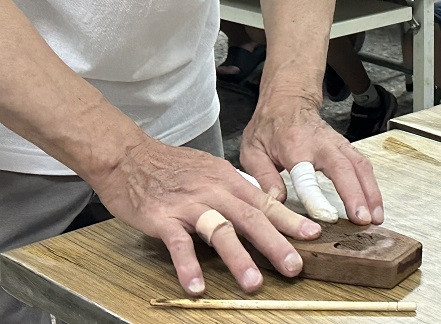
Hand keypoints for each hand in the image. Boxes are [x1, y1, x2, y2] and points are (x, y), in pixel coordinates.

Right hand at [92, 134, 320, 296]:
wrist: (128, 155)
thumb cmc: (169, 166)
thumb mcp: (209, 170)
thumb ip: (233, 189)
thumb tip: (259, 205)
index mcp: (227, 180)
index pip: (264, 201)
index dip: (289, 220)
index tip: (313, 234)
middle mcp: (212, 191)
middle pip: (250, 218)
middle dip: (276, 243)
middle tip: (295, 266)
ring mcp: (188, 205)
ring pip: (220, 231)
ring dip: (239, 258)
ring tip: (254, 283)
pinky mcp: (162, 218)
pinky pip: (177, 244)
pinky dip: (188, 266)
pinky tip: (197, 286)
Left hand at [241, 92, 382, 225]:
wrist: (287, 99)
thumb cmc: (269, 126)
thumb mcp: (252, 150)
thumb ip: (263, 178)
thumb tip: (276, 203)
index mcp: (293, 146)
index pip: (306, 175)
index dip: (316, 197)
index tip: (327, 218)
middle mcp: (320, 144)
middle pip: (344, 168)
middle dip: (356, 195)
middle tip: (363, 221)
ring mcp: (337, 143)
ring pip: (360, 165)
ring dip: (371, 192)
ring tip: (376, 218)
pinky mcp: (346, 146)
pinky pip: (363, 164)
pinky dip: (372, 185)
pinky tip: (375, 204)